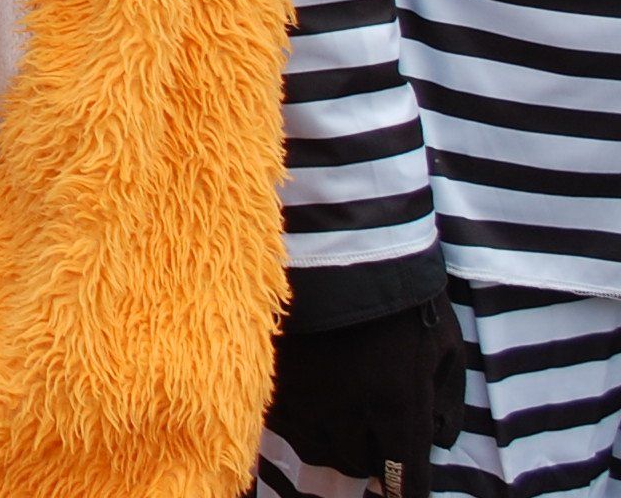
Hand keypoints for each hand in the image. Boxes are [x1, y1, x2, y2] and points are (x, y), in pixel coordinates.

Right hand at [267, 297, 464, 496]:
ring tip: (348, 424)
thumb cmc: (401, 295)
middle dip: (375, 459)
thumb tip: (438, 438)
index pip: (404, 478)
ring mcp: (304, 397)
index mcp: (396, 406)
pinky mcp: (273, 379)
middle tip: (382, 440)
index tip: (407, 491)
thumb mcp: (444, 345)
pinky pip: (288, 425)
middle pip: (359, 465)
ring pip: (320, 451)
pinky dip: (305, 425)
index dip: (408, 490)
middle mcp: (347, 412)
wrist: (337, 247)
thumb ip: (447, 400)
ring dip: (338, 445)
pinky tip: (317, 406)